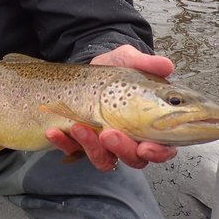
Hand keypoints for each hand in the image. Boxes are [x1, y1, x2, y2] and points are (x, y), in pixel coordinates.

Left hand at [45, 45, 177, 170]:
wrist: (88, 66)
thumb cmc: (116, 68)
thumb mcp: (129, 60)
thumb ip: (146, 63)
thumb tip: (165, 65)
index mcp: (150, 126)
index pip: (162, 149)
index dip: (157, 153)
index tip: (147, 146)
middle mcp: (130, 140)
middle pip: (133, 159)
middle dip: (122, 150)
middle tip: (109, 134)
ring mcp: (105, 144)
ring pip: (103, 159)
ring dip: (91, 147)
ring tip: (78, 127)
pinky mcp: (81, 142)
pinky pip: (72, 150)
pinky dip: (62, 143)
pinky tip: (53, 131)